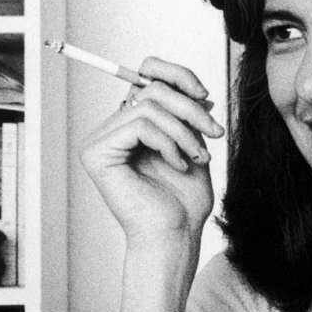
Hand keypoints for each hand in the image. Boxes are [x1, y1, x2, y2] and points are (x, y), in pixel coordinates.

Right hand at [77, 56, 222, 245]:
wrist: (175, 236)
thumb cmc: (183, 202)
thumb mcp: (194, 145)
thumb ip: (188, 116)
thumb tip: (195, 90)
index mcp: (131, 125)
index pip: (145, 76)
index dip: (177, 75)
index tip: (206, 96)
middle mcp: (111, 129)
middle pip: (150, 88)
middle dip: (190, 109)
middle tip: (214, 133)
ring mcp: (99, 140)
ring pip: (148, 105)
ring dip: (184, 131)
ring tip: (199, 156)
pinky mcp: (97, 153)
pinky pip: (140, 125)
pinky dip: (168, 143)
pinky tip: (179, 165)